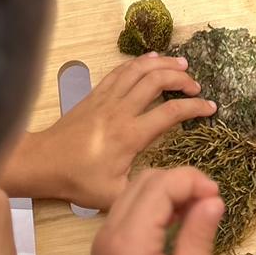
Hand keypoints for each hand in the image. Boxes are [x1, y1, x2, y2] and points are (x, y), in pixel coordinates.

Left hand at [17, 55, 216, 209]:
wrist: (45, 162)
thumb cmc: (79, 181)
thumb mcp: (114, 195)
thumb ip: (145, 187)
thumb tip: (171, 182)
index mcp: (130, 135)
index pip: (170, 113)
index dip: (194, 107)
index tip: (210, 107)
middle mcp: (121, 111)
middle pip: (157, 81)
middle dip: (181, 79)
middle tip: (197, 85)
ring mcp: (107, 98)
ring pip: (139, 70)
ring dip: (163, 64)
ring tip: (182, 65)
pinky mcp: (96, 93)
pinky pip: (121, 70)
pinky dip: (139, 62)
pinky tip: (151, 59)